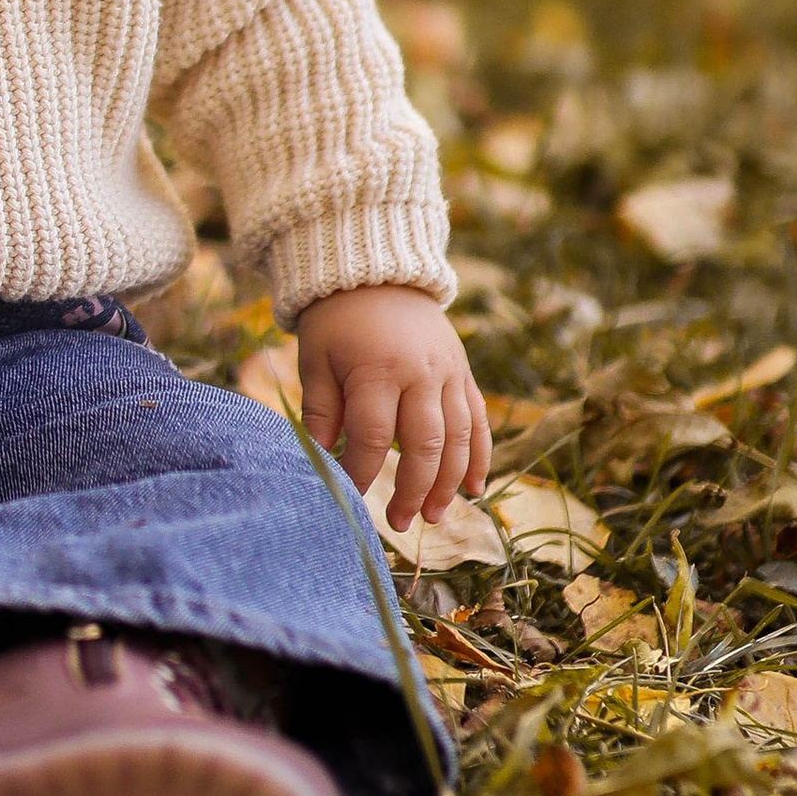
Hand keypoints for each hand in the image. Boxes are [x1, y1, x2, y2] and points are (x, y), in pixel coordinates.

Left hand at [296, 284, 488, 530]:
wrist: (377, 272)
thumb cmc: (336, 322)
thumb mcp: (316, 360)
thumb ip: (320, 411)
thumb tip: (316, 463)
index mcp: (377, 369)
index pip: (372, 436)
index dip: (360, 471)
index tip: (348, 498)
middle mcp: (421, 373)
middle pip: (424, 444)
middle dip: (412, 489)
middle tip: (400, 523)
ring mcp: (449, 373)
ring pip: (458, 438)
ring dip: (449, 482)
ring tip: (433, 516)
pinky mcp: (464, 372)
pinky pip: (478, 420)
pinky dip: (480, 456)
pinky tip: (474, 489)